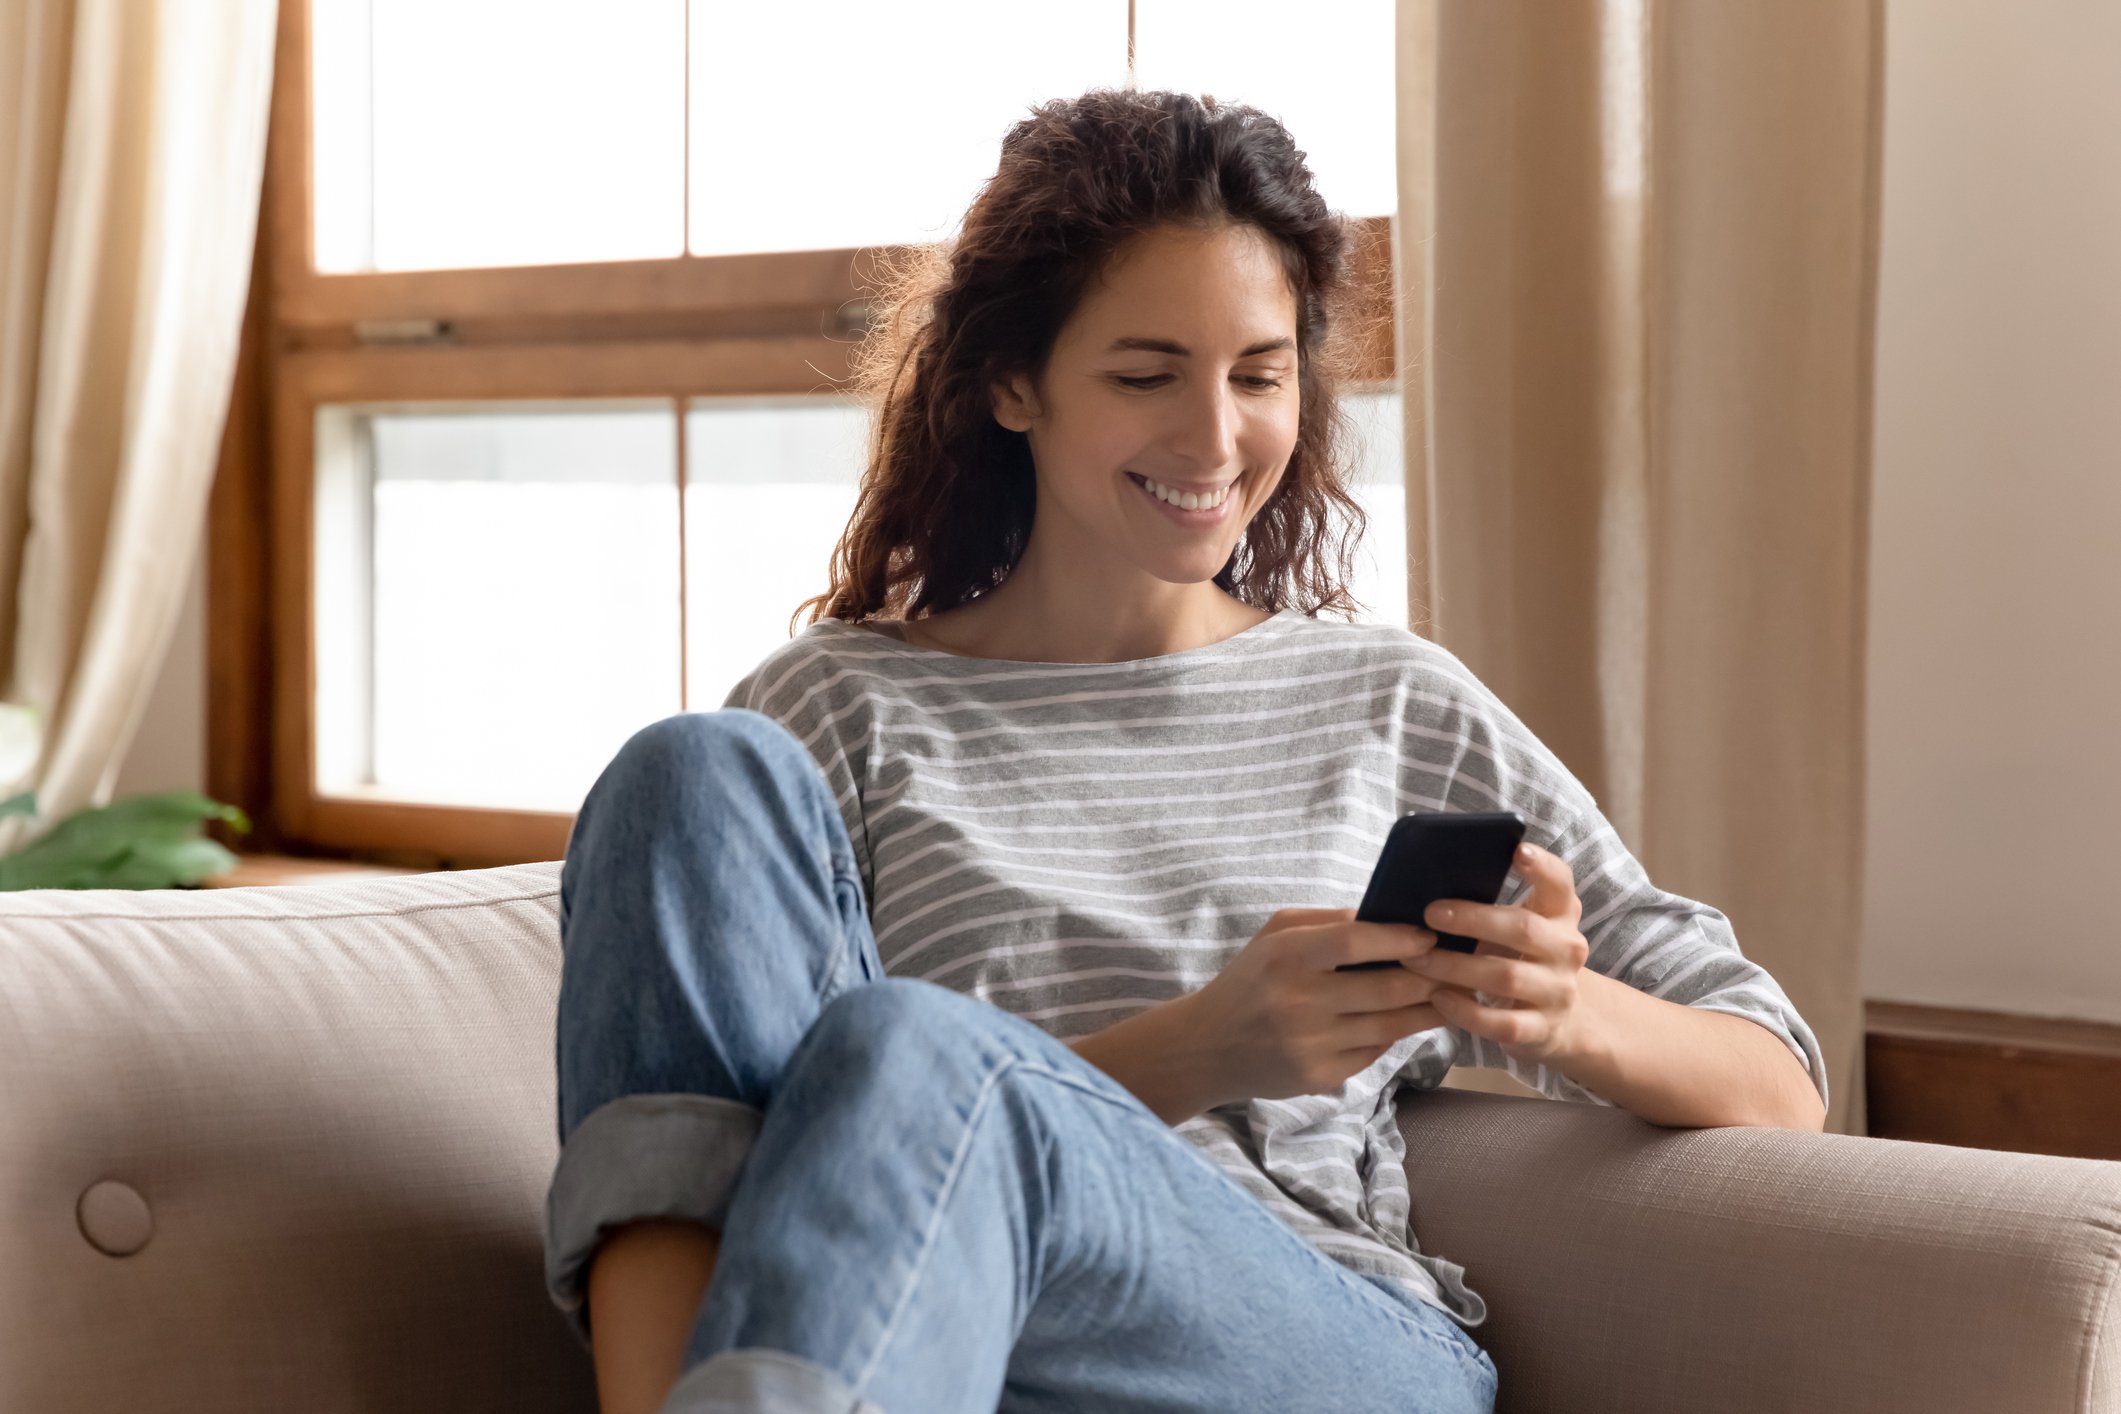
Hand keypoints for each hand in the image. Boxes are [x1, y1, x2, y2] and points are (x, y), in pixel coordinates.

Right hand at [1184, 906, 1450, 1103]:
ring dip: (1429, 1009)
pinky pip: (1374, 1051)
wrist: (1208, 1046)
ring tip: (1453, 994)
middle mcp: (1298, 1002)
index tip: (1430, 936)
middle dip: (1431, 976)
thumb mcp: (1274, 934)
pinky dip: (1396, 1034)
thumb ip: (1327, 920)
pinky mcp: (1320, 1076)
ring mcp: (1310, 1044)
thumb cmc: (1250, 980)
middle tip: (1459, 966)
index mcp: (1285, 956)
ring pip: (1391, 1024)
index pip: (1354, 941)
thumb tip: (1388, 916)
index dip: (1400, 937)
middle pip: (1385, 987)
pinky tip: (1410, 1020)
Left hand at [1406, 841, 1591, 1065]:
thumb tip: (1424, 885)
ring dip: (1455, 966)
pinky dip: (1466, 1010)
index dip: (1541, 865)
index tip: (1516, 850)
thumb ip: (1490, 905)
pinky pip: (1502, 1022)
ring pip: (1506, 975)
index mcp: (1560, 914)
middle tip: (1430, 913)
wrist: (1563, 1019)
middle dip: (1473, 919)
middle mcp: (1567, 949)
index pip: (1560, 882)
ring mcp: (1558, 991)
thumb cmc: (1523, 958)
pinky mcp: (1542, 1029)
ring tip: (1415, 958)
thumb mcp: (1518, 926)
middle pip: (1524, 928)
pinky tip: (1438, 998)